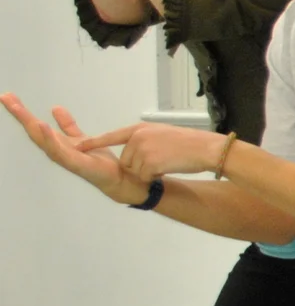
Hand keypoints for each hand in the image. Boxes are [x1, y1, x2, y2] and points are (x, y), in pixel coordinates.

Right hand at [2, 94, 149, 203]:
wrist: (117, 177)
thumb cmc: (98, 161)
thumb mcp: (81, 137)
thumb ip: (68, 125)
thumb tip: (55, 108)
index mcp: (57, 142)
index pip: (35, 124)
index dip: (22, 111)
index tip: (8, 96)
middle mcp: (56, 149)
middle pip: (34, 129)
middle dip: (20, 114)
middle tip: (6, 97)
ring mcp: (63, 157)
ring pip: (41, 138)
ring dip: (30, 123)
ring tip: (18, 108)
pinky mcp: (74, 163)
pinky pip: (59, 150)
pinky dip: (49, 138)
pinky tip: (42, 125)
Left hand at [75, 122, 226, 180]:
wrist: (206, 149)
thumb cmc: (190, 144)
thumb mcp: (162, 135)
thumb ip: (145, 139)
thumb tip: (134, 150)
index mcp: (139, 128)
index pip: (111, 136)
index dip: (93, 143)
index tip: (78, 147)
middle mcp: (136, 137)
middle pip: (125, 161)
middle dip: (140, 166)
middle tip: (162, 160)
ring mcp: (141, 149)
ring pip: (133, 170)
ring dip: (148, 172)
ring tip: (167, 163)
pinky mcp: (147, 161)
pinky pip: (144, 176)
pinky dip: (155, 177)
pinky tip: (169, 167)